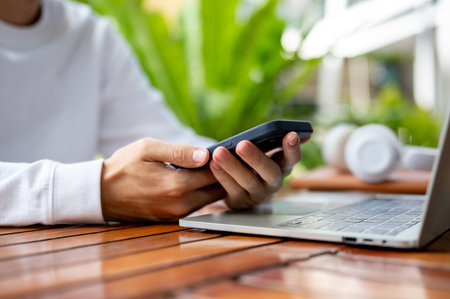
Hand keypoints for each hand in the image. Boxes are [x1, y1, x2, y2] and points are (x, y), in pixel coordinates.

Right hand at [100, 138, 224, 221]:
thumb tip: (206, 154)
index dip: (223, 160)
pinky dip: (202, 193)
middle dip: (222, 174)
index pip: (214, 173)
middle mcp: (180, 204)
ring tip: (210, 166)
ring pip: (209, 199)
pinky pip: (197, 206)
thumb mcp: (148, 150)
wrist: (101, 194)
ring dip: (213, 184)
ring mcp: (177, 215)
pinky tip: (197, 179)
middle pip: (217, 190)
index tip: (227, 149)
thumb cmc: (123, 167)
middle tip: (223, 158)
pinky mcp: (172, 219)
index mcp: (176, 186)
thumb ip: (179, 152)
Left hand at [209, 132, 309, 208]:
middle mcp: (273, 182)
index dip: (293, 148)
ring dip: (233, 166)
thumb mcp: (265, 153)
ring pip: (248, 182)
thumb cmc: (253, 164)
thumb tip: (294, 133)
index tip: (291, 134)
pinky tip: (213, 164)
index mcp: (282, 166)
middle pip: (270, 172)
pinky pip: (231, 189)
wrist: (240, 189)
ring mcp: (257, 194)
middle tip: (242, 145)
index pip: (292, 158)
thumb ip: (275, 143)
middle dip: (256, 158)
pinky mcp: (240, 201)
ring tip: (219, 152)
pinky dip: (222, 175)